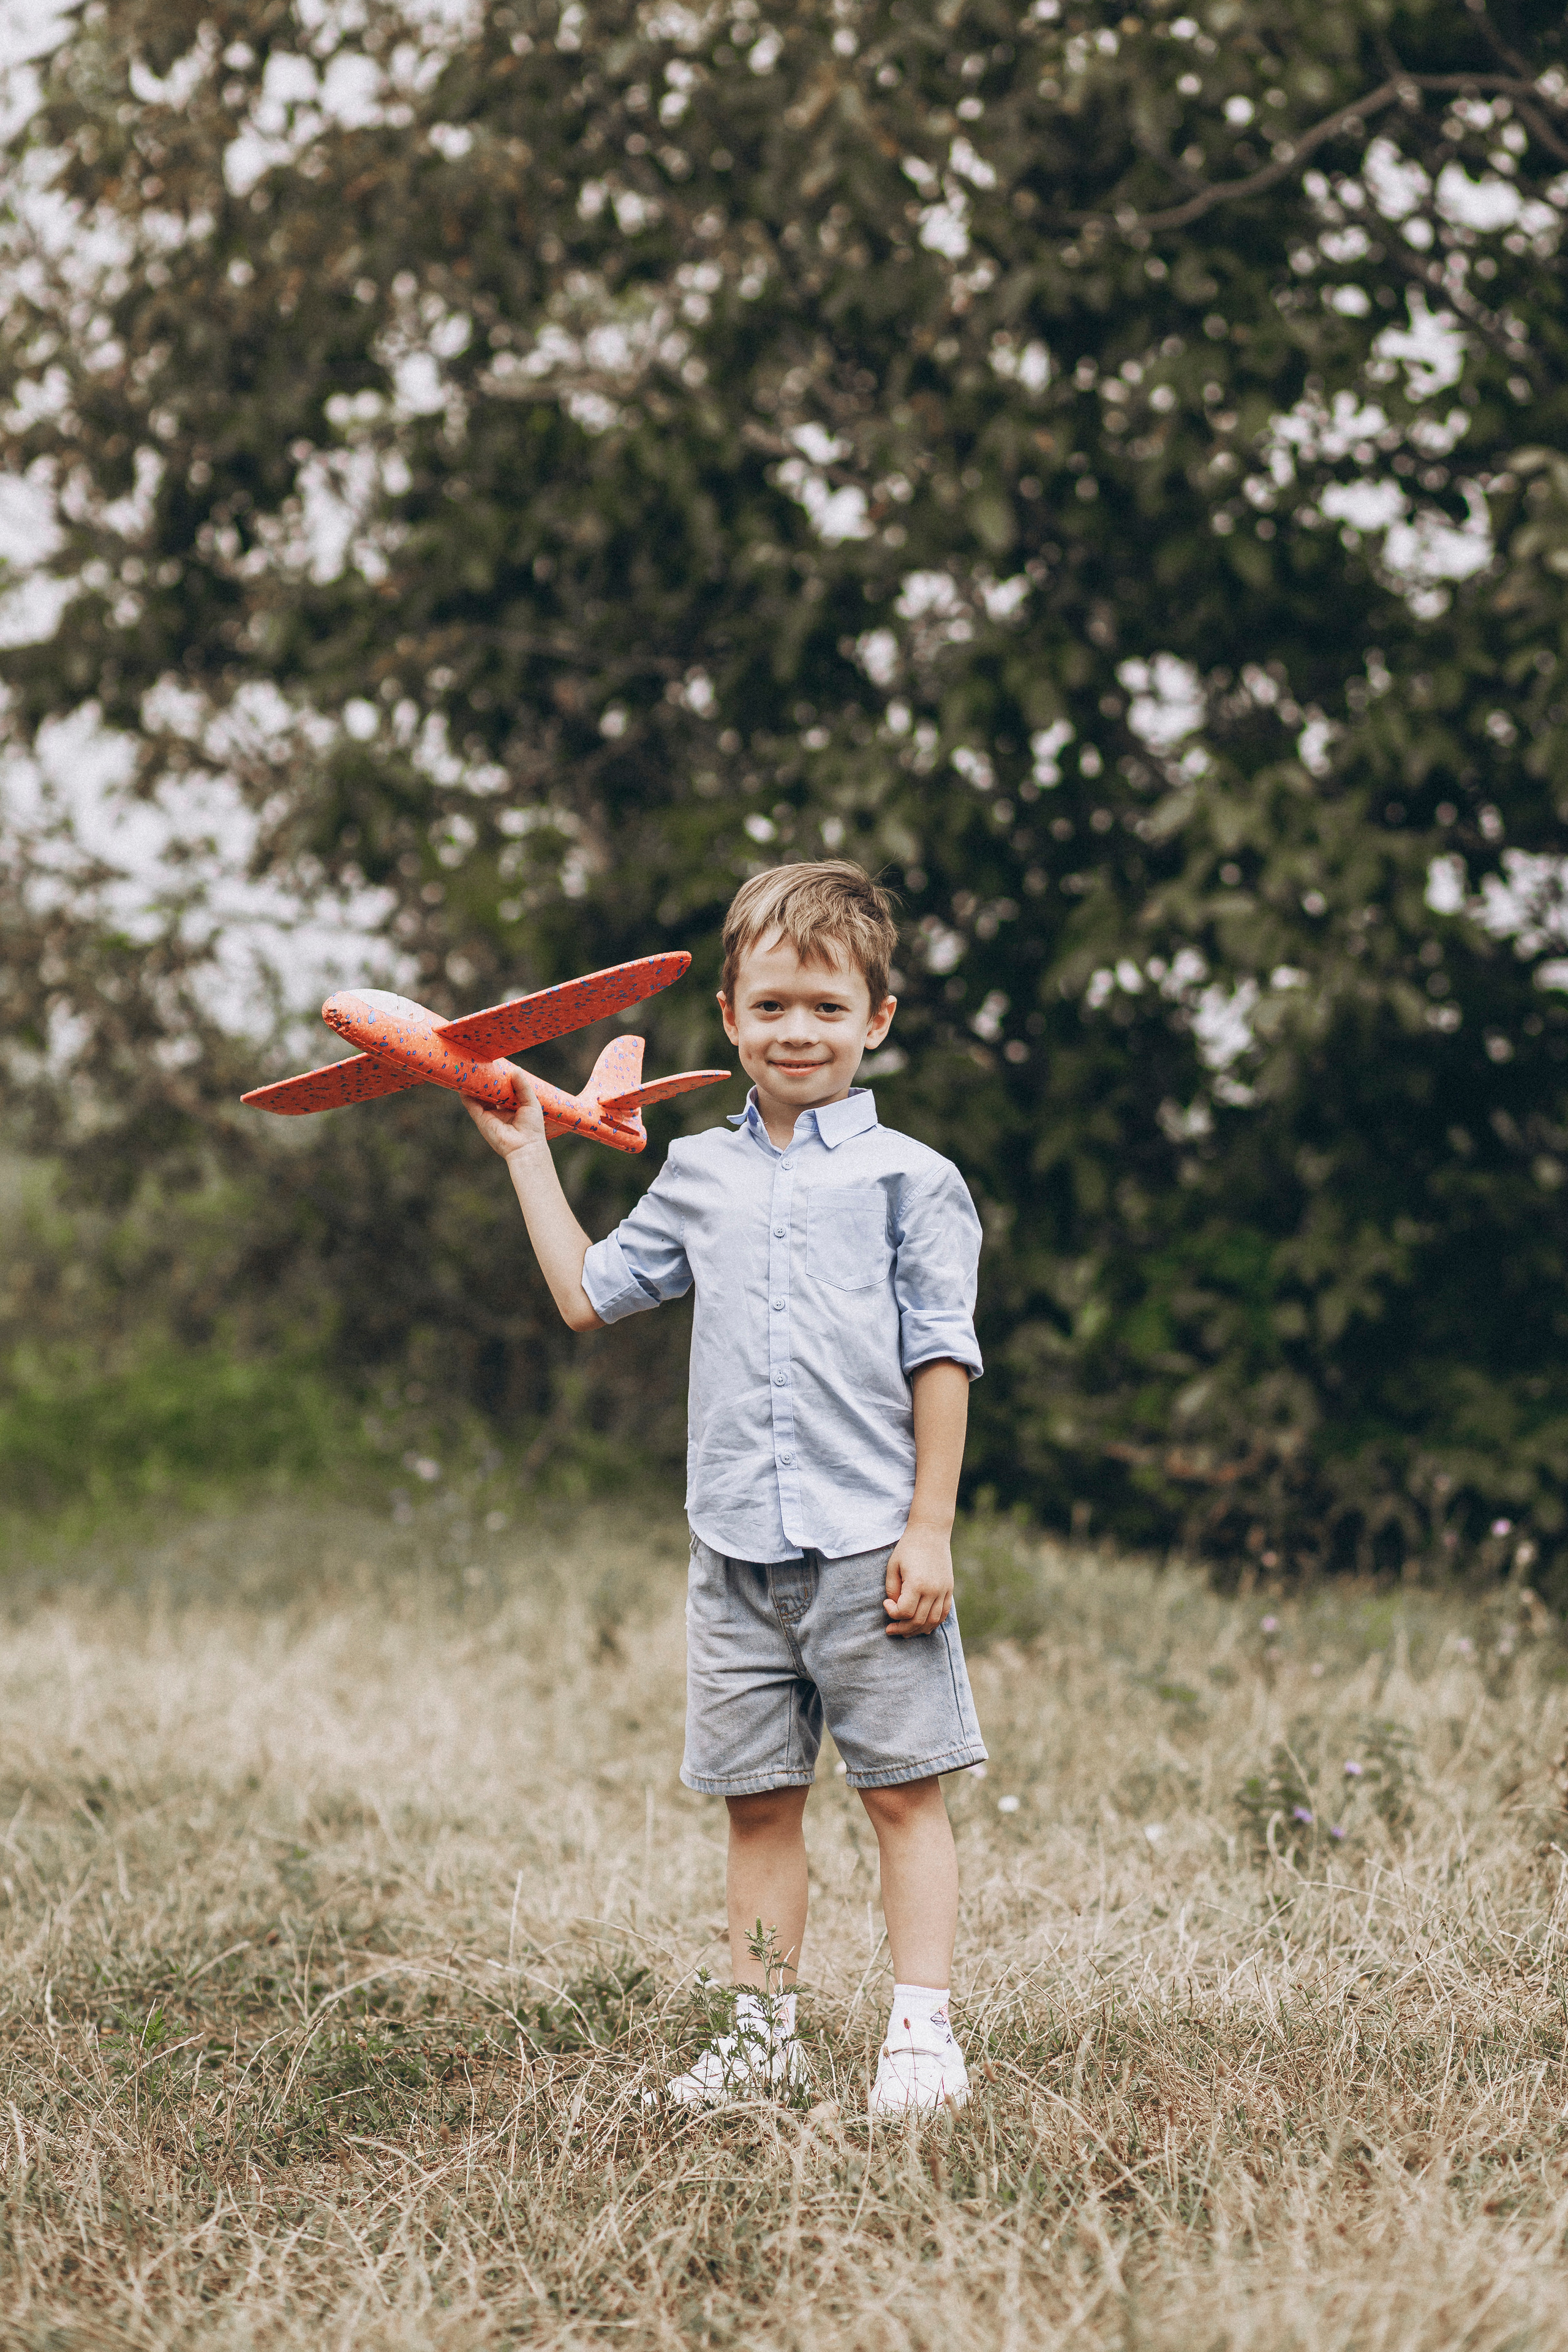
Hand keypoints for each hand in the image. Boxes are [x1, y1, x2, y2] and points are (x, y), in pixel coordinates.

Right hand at [462, 1065, 545, 1159]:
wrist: (526, 1146)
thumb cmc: (532, 1127)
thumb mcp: (531, 1102)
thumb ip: (522, 1086)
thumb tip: (515, 1069)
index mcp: (511, 1107)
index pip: (501, 1090)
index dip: (497, 1080)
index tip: (494, 1066)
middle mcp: (498, 1111)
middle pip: (488, 1092)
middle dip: (483, 1081)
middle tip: (479, 1064)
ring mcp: (489, 1115)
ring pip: (477, 1097)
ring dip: (473, 1085)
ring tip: (468, 1070)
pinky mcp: (481, 1120)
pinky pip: (471, 1105)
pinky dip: (466, 1095)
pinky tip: (462, 1083)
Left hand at [883, 1523, 953, 1637]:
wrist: (931, 1532)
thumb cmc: (908, 1548)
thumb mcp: (893, 1566)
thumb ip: (892, 1589)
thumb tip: (895, 1607)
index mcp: (917, 1584)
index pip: (904, 1612)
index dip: (892, 1613)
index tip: (886, 1604)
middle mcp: (933, 1590)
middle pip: (919, 1621)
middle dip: (902, 1628)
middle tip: (891, 1629)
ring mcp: (944, 1591)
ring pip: (933, 1621)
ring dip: (918, 1630)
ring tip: (905, 1631)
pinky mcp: (949, 1589)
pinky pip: (943, 1613)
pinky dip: (934, 1623)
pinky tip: (923, 1626)